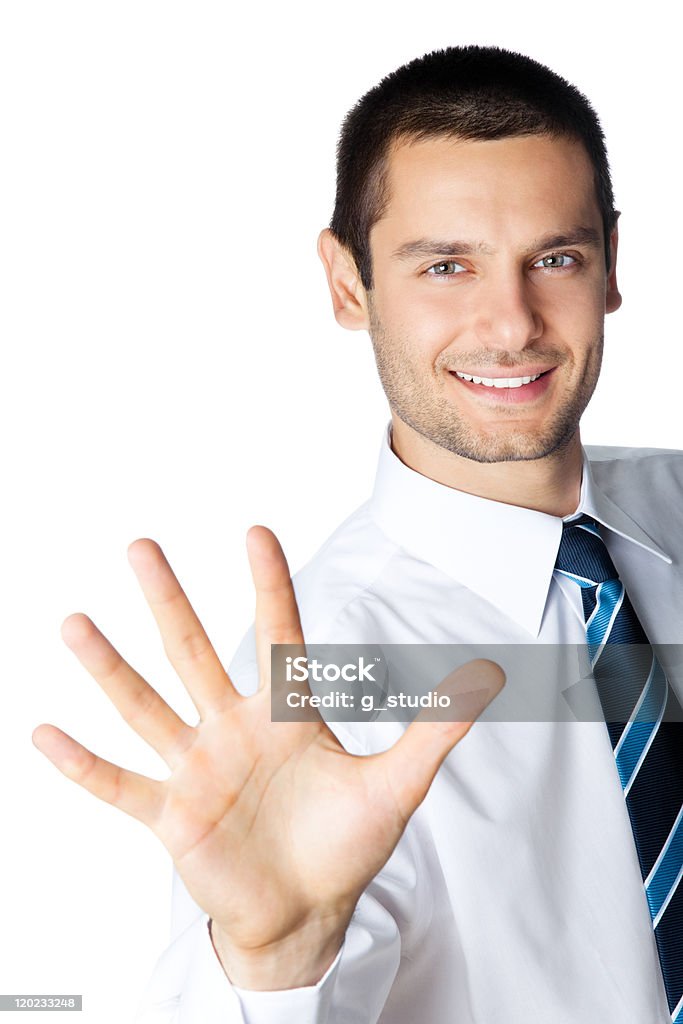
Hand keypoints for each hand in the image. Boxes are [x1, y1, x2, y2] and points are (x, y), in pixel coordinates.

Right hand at [33, 527, 503, 988]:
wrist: (308, 910)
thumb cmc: (346, 843)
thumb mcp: (396, 786)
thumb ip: (433, 730)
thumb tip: (488, 676)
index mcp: (284, 713)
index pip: (277, 634)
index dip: (268, 585)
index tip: (256, 532)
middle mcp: (232, 729)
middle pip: (195, 653)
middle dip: (170, 600)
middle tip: (141, 545)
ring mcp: (197, 770)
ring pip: (148, 707)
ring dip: (111, 668)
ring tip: (75, 623)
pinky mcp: (172, 817)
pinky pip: (120, 786)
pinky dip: (82, 765)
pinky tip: (43, 732)